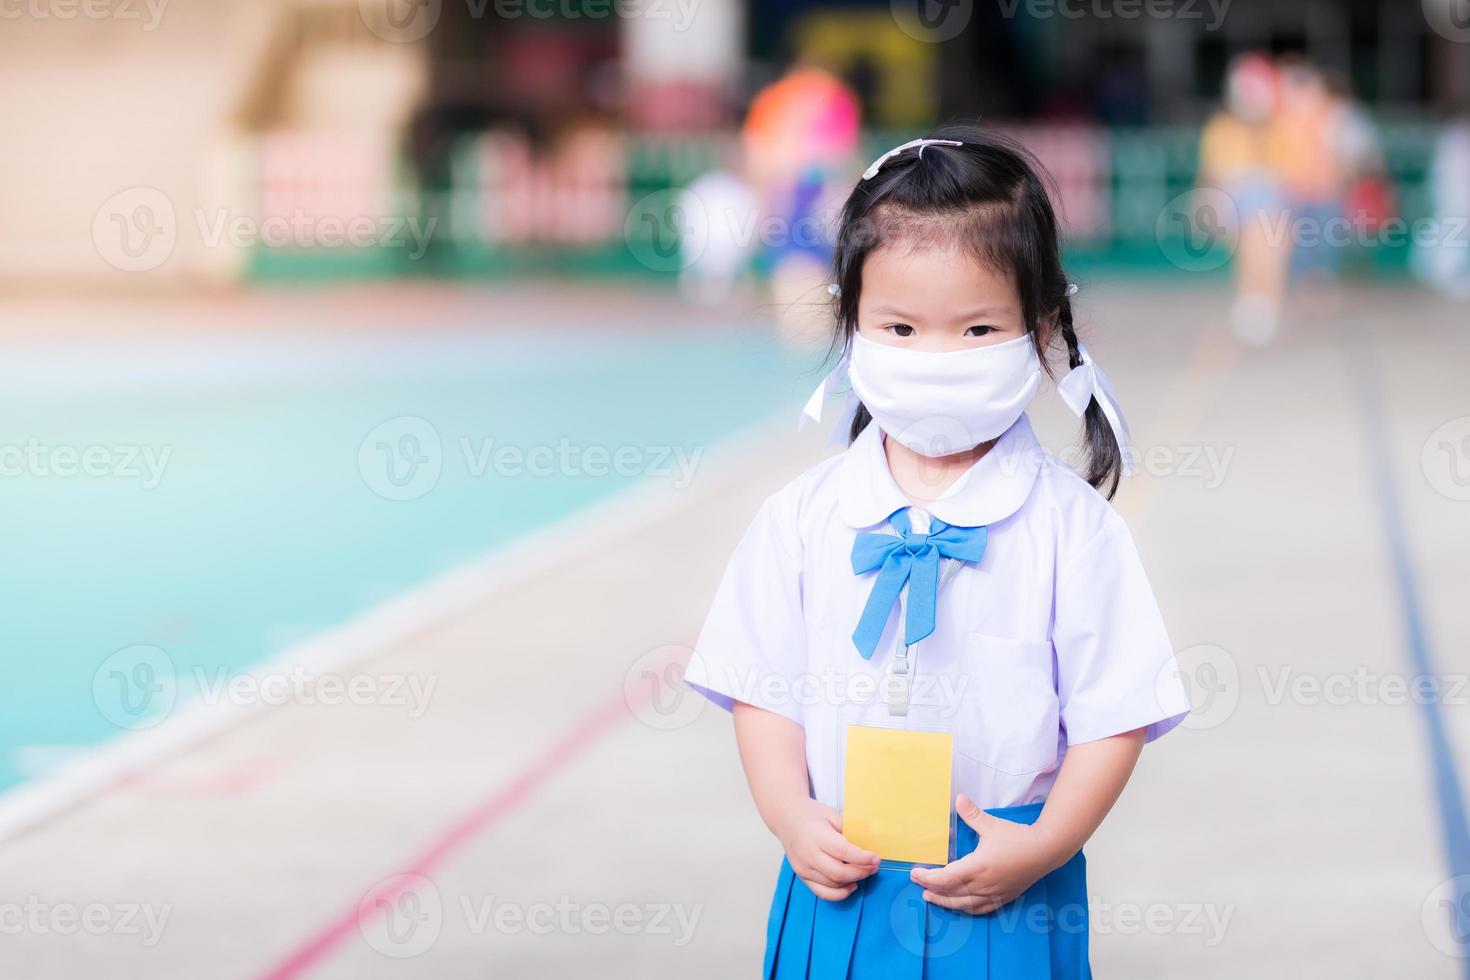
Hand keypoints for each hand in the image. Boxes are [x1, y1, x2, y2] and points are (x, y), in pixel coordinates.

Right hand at [773, 798, 880, 901]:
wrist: (787, 818)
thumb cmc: (813, 815)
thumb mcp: (832, 814)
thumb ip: (850, 828)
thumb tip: (871, 841)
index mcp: (816, 835)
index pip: (842, 851)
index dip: (862, 858)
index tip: (876, 858)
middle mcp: (808, 854)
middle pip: (838, 873)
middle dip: (861, 872)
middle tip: (874, 867)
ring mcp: (803, 868)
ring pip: (833, 885)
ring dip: (853, 881)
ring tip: (864, 872)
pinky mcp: (802, 877)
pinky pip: (823, 893)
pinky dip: (840, 893)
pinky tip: (851, 885)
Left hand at [909, 794, 1059, 913]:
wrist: (1045, 851)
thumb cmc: (1018, 837)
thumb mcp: (992, 824)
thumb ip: (972, 814)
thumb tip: (959, 798)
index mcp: (978, 867)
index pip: (945, 878)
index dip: (928, 877)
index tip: (915, 873)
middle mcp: (983, 884)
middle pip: (951, 893)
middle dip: (931, 889)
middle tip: (917, 884)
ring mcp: (994, 894)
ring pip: (964, 904)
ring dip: (945, 902)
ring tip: (930, 898)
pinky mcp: (1003, 898)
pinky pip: (980, 908)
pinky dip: (965, 908)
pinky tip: (959, 906)